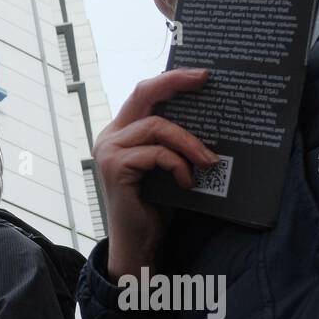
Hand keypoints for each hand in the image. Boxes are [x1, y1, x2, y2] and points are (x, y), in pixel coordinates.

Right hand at [95, 69, 218, 279]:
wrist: (138, 243)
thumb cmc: (156, 205)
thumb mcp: (167, 165)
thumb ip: (172, 142)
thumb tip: (209, 117)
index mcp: (121, 131)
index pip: (144, 94)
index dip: (170, 80)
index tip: (200, 74)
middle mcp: (110, 136)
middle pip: (143, 94)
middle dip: (175, 83)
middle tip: (204, 80)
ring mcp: (109, 151)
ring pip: (156, 126)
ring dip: (189, 142)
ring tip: (209, 160)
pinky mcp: (115, 168)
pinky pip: (157, 153)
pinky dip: (178, 165)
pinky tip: (188, 182)